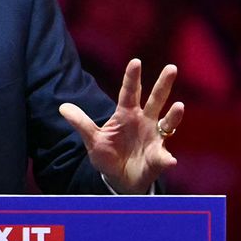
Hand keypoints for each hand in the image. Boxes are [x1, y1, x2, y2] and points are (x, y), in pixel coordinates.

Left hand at [60, 58, 182, 193]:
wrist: (119, 179)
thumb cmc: (108, 156)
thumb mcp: (93, 140)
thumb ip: (81, 123)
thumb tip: (62, 107)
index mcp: (126, 114)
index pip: (129, 93)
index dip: (132, 78)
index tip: (135, 62)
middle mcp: (144, 121)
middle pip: (155, 99)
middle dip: (163, 84)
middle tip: (171, 68)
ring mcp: (154, 137)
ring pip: (168, 122)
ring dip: (174, 115)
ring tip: (179, 107)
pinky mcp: (159, 156)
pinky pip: (164, 157)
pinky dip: (167, 159)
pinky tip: (169, 160)